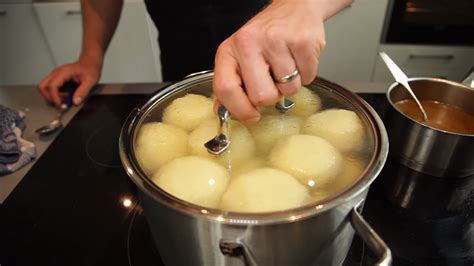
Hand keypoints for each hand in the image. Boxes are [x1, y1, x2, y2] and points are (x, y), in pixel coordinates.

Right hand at [38, 56, 101, 107]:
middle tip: (60, 103)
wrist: (90, 63)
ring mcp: (55, 75)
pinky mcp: (57, 78)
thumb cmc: (90, 69)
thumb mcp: (90, 81)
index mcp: (64, 72)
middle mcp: (56, 73)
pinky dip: (55, 94)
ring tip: (65, 99)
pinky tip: (65, 95)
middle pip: (43, 86)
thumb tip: (75, 102)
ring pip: (44, 87)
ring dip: (52, 96)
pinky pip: (50, 88)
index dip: (54, 97)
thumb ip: (83, 92)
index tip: (61, 105)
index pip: (52, 86)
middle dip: (49, 97)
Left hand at [213, 0, 335, 121]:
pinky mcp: (302, 41)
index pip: (225, 89)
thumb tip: (222, 111)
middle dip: (271, 96)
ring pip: (288, 89)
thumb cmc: (266, 36)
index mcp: (229, 51)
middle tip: (273, 81)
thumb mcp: (239, 56)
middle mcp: (248, 43)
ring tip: (287, 65)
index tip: (252, 115)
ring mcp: (276, 40)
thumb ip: (231, 84)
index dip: (240, 109)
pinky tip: (299, 59)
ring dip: (291, 84)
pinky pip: (308, 78)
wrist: (294, 9)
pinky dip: (306, 74)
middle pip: (261, 96)